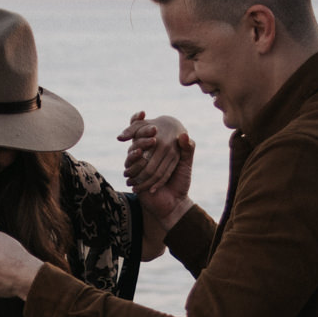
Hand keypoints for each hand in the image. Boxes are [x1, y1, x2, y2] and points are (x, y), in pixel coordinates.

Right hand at [118, 112, 194, 228]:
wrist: (174, 203)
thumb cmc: (180, 182)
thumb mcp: (186, 163)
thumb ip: (187, 149)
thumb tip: (184, 135)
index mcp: (157, 149)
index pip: (148, 132)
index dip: (145, 124)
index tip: (144, 113)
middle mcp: (146, 155)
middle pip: (139, 139)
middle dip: (143, 134)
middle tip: (151, 130)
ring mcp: (138, 166)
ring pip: (133, 152)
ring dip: (138, 146)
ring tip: (144, 142)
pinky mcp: (133, 176)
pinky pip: (130, 165)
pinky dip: (134, 160)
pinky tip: (139, 154)